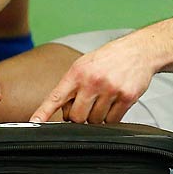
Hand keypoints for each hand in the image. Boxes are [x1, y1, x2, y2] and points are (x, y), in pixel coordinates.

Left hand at [30, 35, 155, 123]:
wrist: (139, 51)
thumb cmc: (109, 59)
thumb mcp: (84, 65)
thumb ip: (71, 86)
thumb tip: (61, 112)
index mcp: (78, 72)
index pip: (56, 96)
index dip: (43, 112)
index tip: (33, 122)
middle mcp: (93, 81)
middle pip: (77, 117)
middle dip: (79, 117)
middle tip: (86, 105)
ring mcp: (111, 90)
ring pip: (95, 121)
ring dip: (97, 116)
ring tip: (103, 100)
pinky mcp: (127, 97)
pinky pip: (113, 121)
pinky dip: (111, 117)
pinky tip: (114, 103)